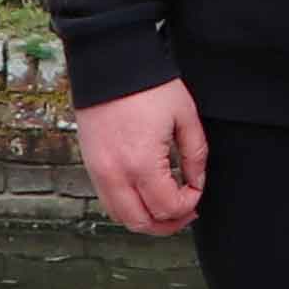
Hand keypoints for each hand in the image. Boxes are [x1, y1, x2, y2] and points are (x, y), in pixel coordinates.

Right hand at [79, 78, 208, 234]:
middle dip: (168, 224)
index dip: (189, 205)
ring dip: (146, 219)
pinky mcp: (90, 165)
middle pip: (141, 223)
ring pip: (121, 217)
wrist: (110, 65)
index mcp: (141, 164)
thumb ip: (195, 155)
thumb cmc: (148, 86)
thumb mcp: (185, 117)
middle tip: (186, 213)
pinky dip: (128, 206)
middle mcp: (115, 175)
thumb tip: (197, 182)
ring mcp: (98, 172)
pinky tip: (145, 194)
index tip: (197, 189)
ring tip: (166, 207)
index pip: (167, 207)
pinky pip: (108, 201)